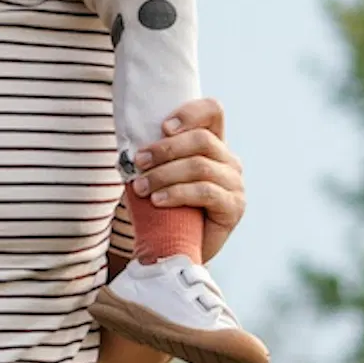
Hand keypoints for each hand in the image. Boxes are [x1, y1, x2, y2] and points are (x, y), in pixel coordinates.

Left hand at [134, 97, 242, 254]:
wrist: (176, 250)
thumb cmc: (165, 208)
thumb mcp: (160, 175)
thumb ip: (155, 156)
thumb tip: (129, 144)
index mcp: (213, 145)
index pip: (213, 111)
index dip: (190, 112)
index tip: (163, 127)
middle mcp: (228, 161)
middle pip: (202, 139)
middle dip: (165, 149)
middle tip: (138, 162)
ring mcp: (235, 184)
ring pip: (199, 166)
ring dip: (164, 174)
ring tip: (141, 187)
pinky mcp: (234, 207)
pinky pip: (205, 192)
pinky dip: (176, 194)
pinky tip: (157, 201)